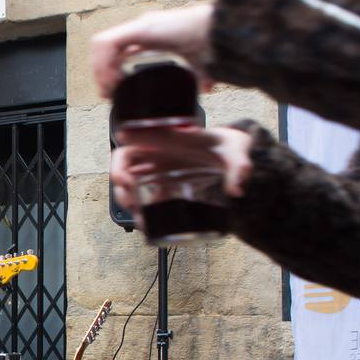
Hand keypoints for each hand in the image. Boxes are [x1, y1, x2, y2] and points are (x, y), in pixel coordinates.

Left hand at [91, 4, 214, 97]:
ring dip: (100, 68)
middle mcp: (142, 28)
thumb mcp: (198, 64)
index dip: (109, 70)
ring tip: (110, 88)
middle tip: (108, 93)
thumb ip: (198, 75)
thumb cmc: (212, 42)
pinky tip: (114, 79)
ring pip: (102, 46)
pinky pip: (108, 44)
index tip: (114, 91)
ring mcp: (140, 26)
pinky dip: (105, 63)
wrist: (222, 32)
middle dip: (101, 72)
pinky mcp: (141, 28)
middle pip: (105, 49)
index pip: (118, 50)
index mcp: (151, 35)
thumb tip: (206, 89)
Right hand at [109, 126, 254, 212]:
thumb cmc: (229, 146)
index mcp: (170, 140)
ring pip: (130, 178)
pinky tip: (144, 220)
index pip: (136, 143)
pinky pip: (144, 192)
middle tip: (129, 200)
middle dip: (120, 182)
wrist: (233, 152)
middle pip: (125, 162)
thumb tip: (237, 188)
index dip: (121, 161)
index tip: (123, 180)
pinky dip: (140, 206)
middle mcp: (159, 152)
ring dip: (126, 196)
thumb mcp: (235, 152)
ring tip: (136, 214)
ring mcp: (159, 167)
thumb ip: (239, 167)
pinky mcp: (165, 181)